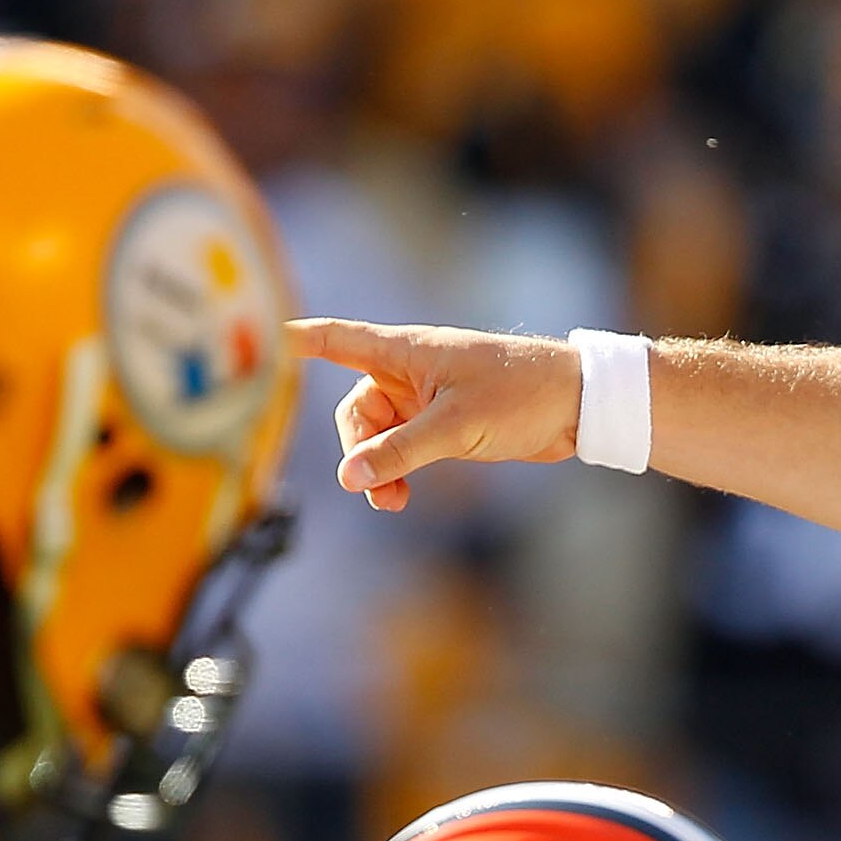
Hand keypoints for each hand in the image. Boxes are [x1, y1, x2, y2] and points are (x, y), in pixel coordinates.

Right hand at [290, 319, 582, 511]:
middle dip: (360, 452)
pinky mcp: (443, 425)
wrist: (578, 404)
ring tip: (393, 502)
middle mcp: (408, 372)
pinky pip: (403, 450)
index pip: (337, 340)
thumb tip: (350, 478)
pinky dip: (397, 473)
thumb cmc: (521, 393)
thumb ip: (401, 452)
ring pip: (378, 438)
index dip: (298, 341)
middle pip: (355, 412)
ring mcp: (425, 400)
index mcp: (406, 352)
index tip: (261, 338)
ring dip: (378, 470)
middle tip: (378, 489)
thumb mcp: (457, 426)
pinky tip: (400, 498)